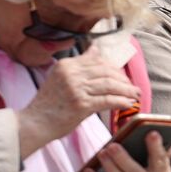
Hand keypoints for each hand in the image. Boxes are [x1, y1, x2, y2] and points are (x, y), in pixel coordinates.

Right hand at [17, 46, 139, 157]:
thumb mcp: (61, 77)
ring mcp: (76, 88)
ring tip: (136, 95)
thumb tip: (95, 48)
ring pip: (110, 85)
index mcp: (66, 65)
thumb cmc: (50, 103)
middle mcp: (71, 74)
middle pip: (107, 71)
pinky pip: (108, 100)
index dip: (115, 69)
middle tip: (133, 87)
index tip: (124, 77)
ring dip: (127, 90)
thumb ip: (80, 65)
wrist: (35, 123)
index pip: (98, 61)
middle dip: (124, 80)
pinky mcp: (81, 104)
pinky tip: (129, 104)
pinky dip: (122, 101)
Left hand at [85, 131, 170, 171]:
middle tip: (112, 145)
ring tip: (101, 153)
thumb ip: (160, 153)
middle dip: (123, 159)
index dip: (156, 148)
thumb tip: (157, 129)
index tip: (152, 133)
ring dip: (110, 167)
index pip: (161, 160)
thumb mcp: (163, 170)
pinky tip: (87, 171)